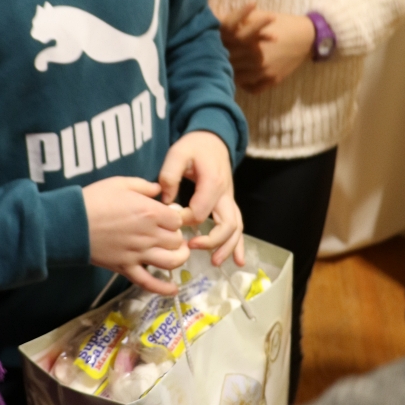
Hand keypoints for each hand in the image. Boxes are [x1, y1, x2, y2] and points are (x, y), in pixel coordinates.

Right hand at [83, 176, 190, 293]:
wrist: (70, 223)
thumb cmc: (93, 199)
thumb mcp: (119, 183)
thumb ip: (143, 186)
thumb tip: (158, 190)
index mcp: (150, 212)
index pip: (178, 220)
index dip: (176, 218)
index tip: (169, 217)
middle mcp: (148, 235)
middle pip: (177, 240)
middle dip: (177, 236)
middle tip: (170, 233)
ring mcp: (138, 254)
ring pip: (171, 261)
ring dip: (179, 258)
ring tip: (178, 254)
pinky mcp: (125, 268)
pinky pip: (148, 282)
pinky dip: (163, 288)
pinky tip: (173, 289)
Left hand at [159, 131, 244, 265]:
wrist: (213, 141)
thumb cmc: (194, 147)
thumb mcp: (177, 152)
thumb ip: (169, 175)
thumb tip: (165, 202)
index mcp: (212, 182)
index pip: (200, 210)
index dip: (185, 220)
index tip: (171, 220)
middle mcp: (225, 194)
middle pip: (226, 224)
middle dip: (211, 240)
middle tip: (192, 248)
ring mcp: (230, 200)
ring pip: (236, 228)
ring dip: (228, 247)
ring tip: (215, 263)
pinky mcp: (229, 205)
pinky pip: (238, 226)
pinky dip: (239, 244)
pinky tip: (239, 261)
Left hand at [221, 4, 314, 92]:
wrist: (305, 35)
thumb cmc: (279, 23)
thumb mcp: (257, 16)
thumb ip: (235, 20)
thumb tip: (215, 19)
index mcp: (249, 42)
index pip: (223, 50)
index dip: (214, 49)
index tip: (210, 47)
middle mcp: (255, 59)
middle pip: (229, 65)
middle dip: (220, 62)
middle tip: (212, 60)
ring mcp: (264, 72)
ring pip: (238, 79)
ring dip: (230, 74)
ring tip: (224, 70)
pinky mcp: (272, 80)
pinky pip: (252, 89)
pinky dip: (245, 85)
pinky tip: (241, 78)